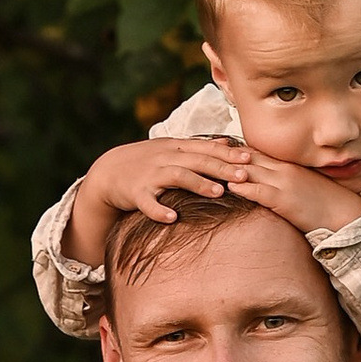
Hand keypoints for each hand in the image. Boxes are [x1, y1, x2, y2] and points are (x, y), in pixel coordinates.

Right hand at [63, 136, 255, 258]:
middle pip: (197, 161)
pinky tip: (171, 218)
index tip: (251, 158)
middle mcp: (165, 158)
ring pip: (177, 176)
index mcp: (176, 148)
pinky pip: (148, 203)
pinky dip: (158, 210)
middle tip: (244, 176)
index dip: (229, 154)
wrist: (109, 170)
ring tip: (218, 192)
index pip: (206, 148)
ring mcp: (150, 175)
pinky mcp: (135, 192)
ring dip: (198, 184)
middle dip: (222, 168)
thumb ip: (199, 147)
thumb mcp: (171, 148)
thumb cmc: (146, 162)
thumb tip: (228, 143)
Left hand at [179, 137, 360, 239]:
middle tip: (195, 150)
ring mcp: (283, 182)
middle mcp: (281, 168)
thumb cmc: (321, 205)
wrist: (344, 216)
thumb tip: (260, 184)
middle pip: (244, 156)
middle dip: (220, 153)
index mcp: (284, 164)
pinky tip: (226, 187)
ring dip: (225, 169)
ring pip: (248, 170)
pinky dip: (242, 188)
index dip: (228, 148)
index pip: (251, 151)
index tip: (208, 145)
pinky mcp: (285, 200)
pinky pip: (260, 191)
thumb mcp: (298, 187)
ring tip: (202, 168)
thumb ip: (279, 183)